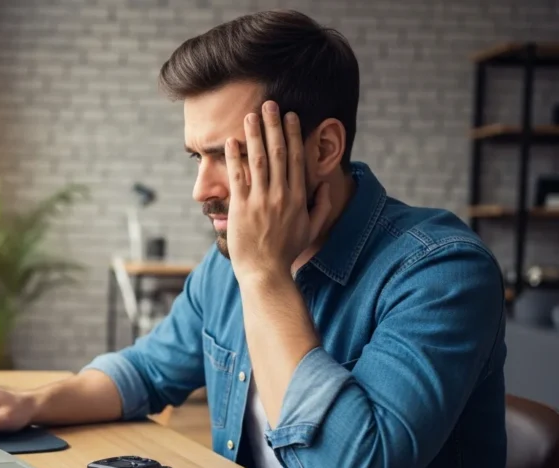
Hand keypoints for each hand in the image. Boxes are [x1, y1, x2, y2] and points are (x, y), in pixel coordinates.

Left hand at [225, 100, 332, 280]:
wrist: (265, 272)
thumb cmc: (286, 252)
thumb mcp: (311, 230)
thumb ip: (321, 206)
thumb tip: (327, 186)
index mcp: (297, 197)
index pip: (295, 158)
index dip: (292, 135)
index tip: (290, 116)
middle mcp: (280, 195)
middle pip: (277, 152)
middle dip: (273, 126)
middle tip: (269, 104)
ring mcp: (260, 201)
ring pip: (257, 160)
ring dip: (254, 134)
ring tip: (250, 115)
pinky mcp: (241, 208)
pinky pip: (238, 177)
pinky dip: (235, 158)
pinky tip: (232, 141)